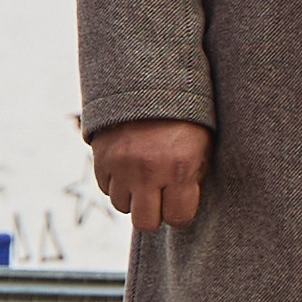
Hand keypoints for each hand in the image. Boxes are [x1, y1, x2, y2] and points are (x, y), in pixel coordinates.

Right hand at [90, 118, 208, 232]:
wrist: (147, 79)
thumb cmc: (184, 117)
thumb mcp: (201, 147)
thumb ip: (192, 179)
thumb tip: (180, 206)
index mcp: (180, 168)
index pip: (178, 218)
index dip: (180, 212)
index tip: (180, 200)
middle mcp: (148, 170)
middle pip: (145, 222)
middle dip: (154, 212)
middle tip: (160, 195)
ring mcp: (121, 164)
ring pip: (121, 205)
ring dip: (133, 196)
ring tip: (143, 176)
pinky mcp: (100, 156)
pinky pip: (104, 186)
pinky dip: (115, 181)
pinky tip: (128, 166)